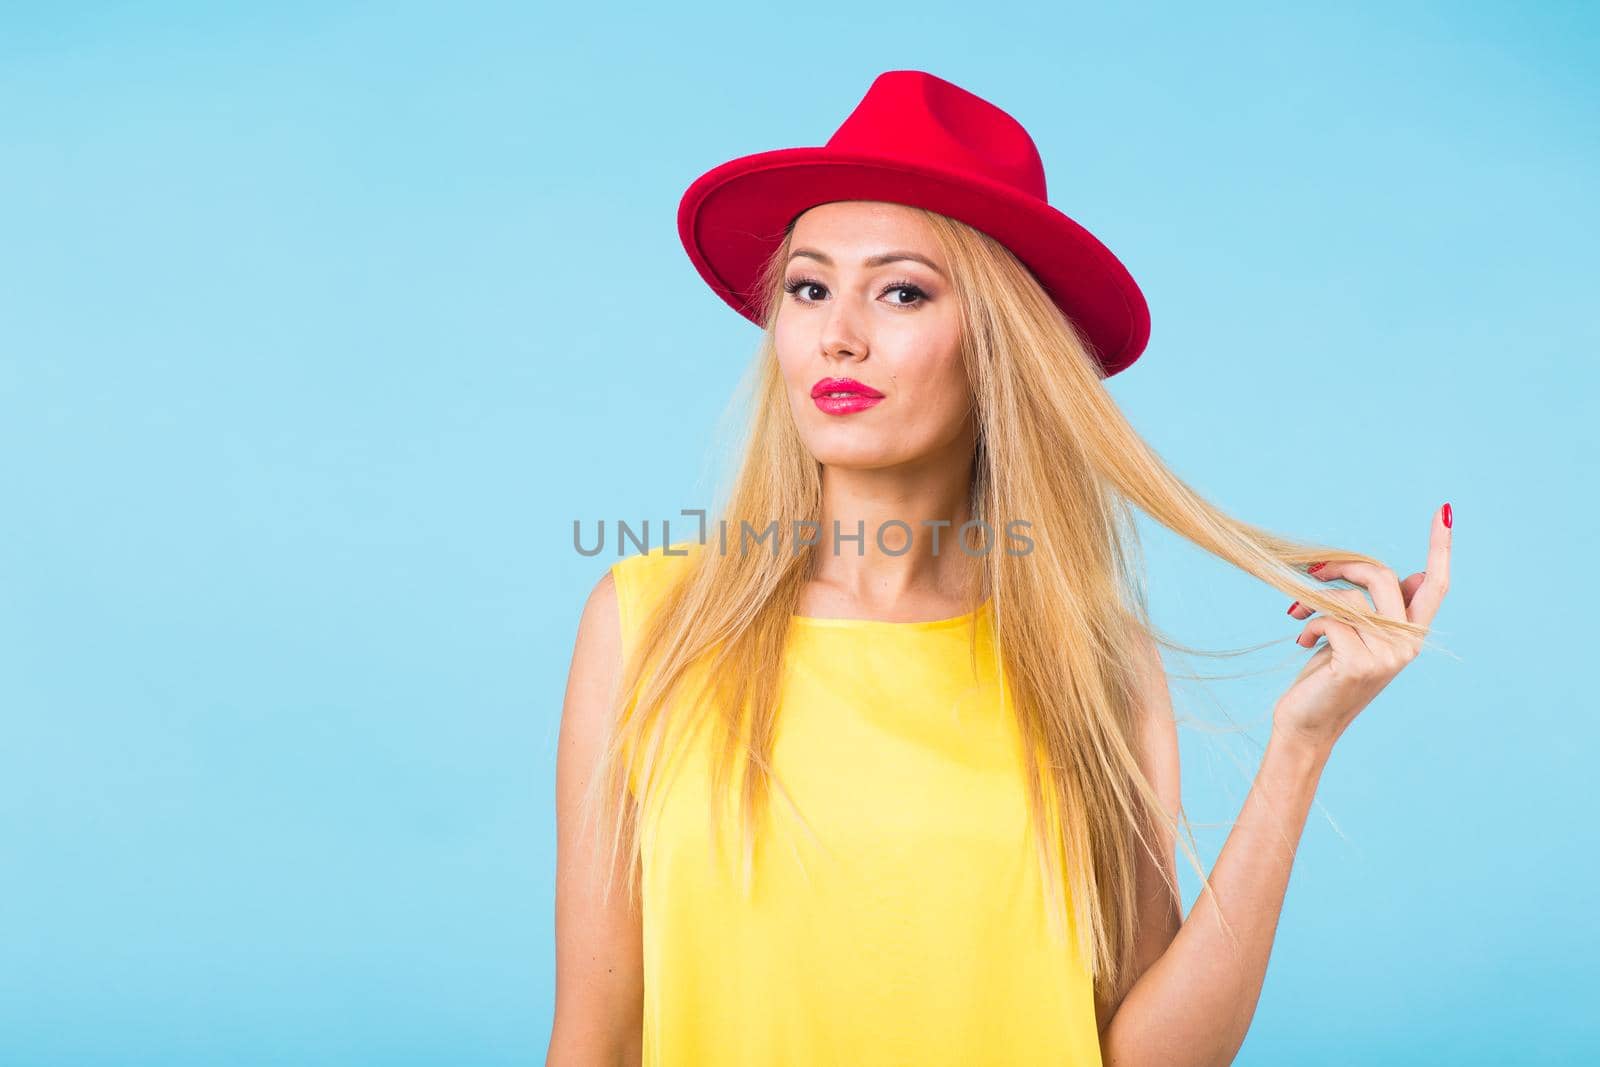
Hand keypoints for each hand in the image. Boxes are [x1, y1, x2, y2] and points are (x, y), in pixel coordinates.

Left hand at [1274, 503, 1452, 752]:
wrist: (1307, 725)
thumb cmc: (1327, 677)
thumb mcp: (1358, 638)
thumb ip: (1382, 611)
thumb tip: (1413, 574)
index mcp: (1411, 635)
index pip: (1436, 585)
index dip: (1440, 547)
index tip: (1444, 511)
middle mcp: (1407, 645)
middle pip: (1383, 576)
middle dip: (1343, 566)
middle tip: (1312, 570)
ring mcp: (1386, 656)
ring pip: (1351, 598)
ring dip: (1314, 599)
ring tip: (1297, 614)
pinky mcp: (1359, 663)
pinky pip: (1331, 620)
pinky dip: (1308, 624)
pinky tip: (1300, 641)